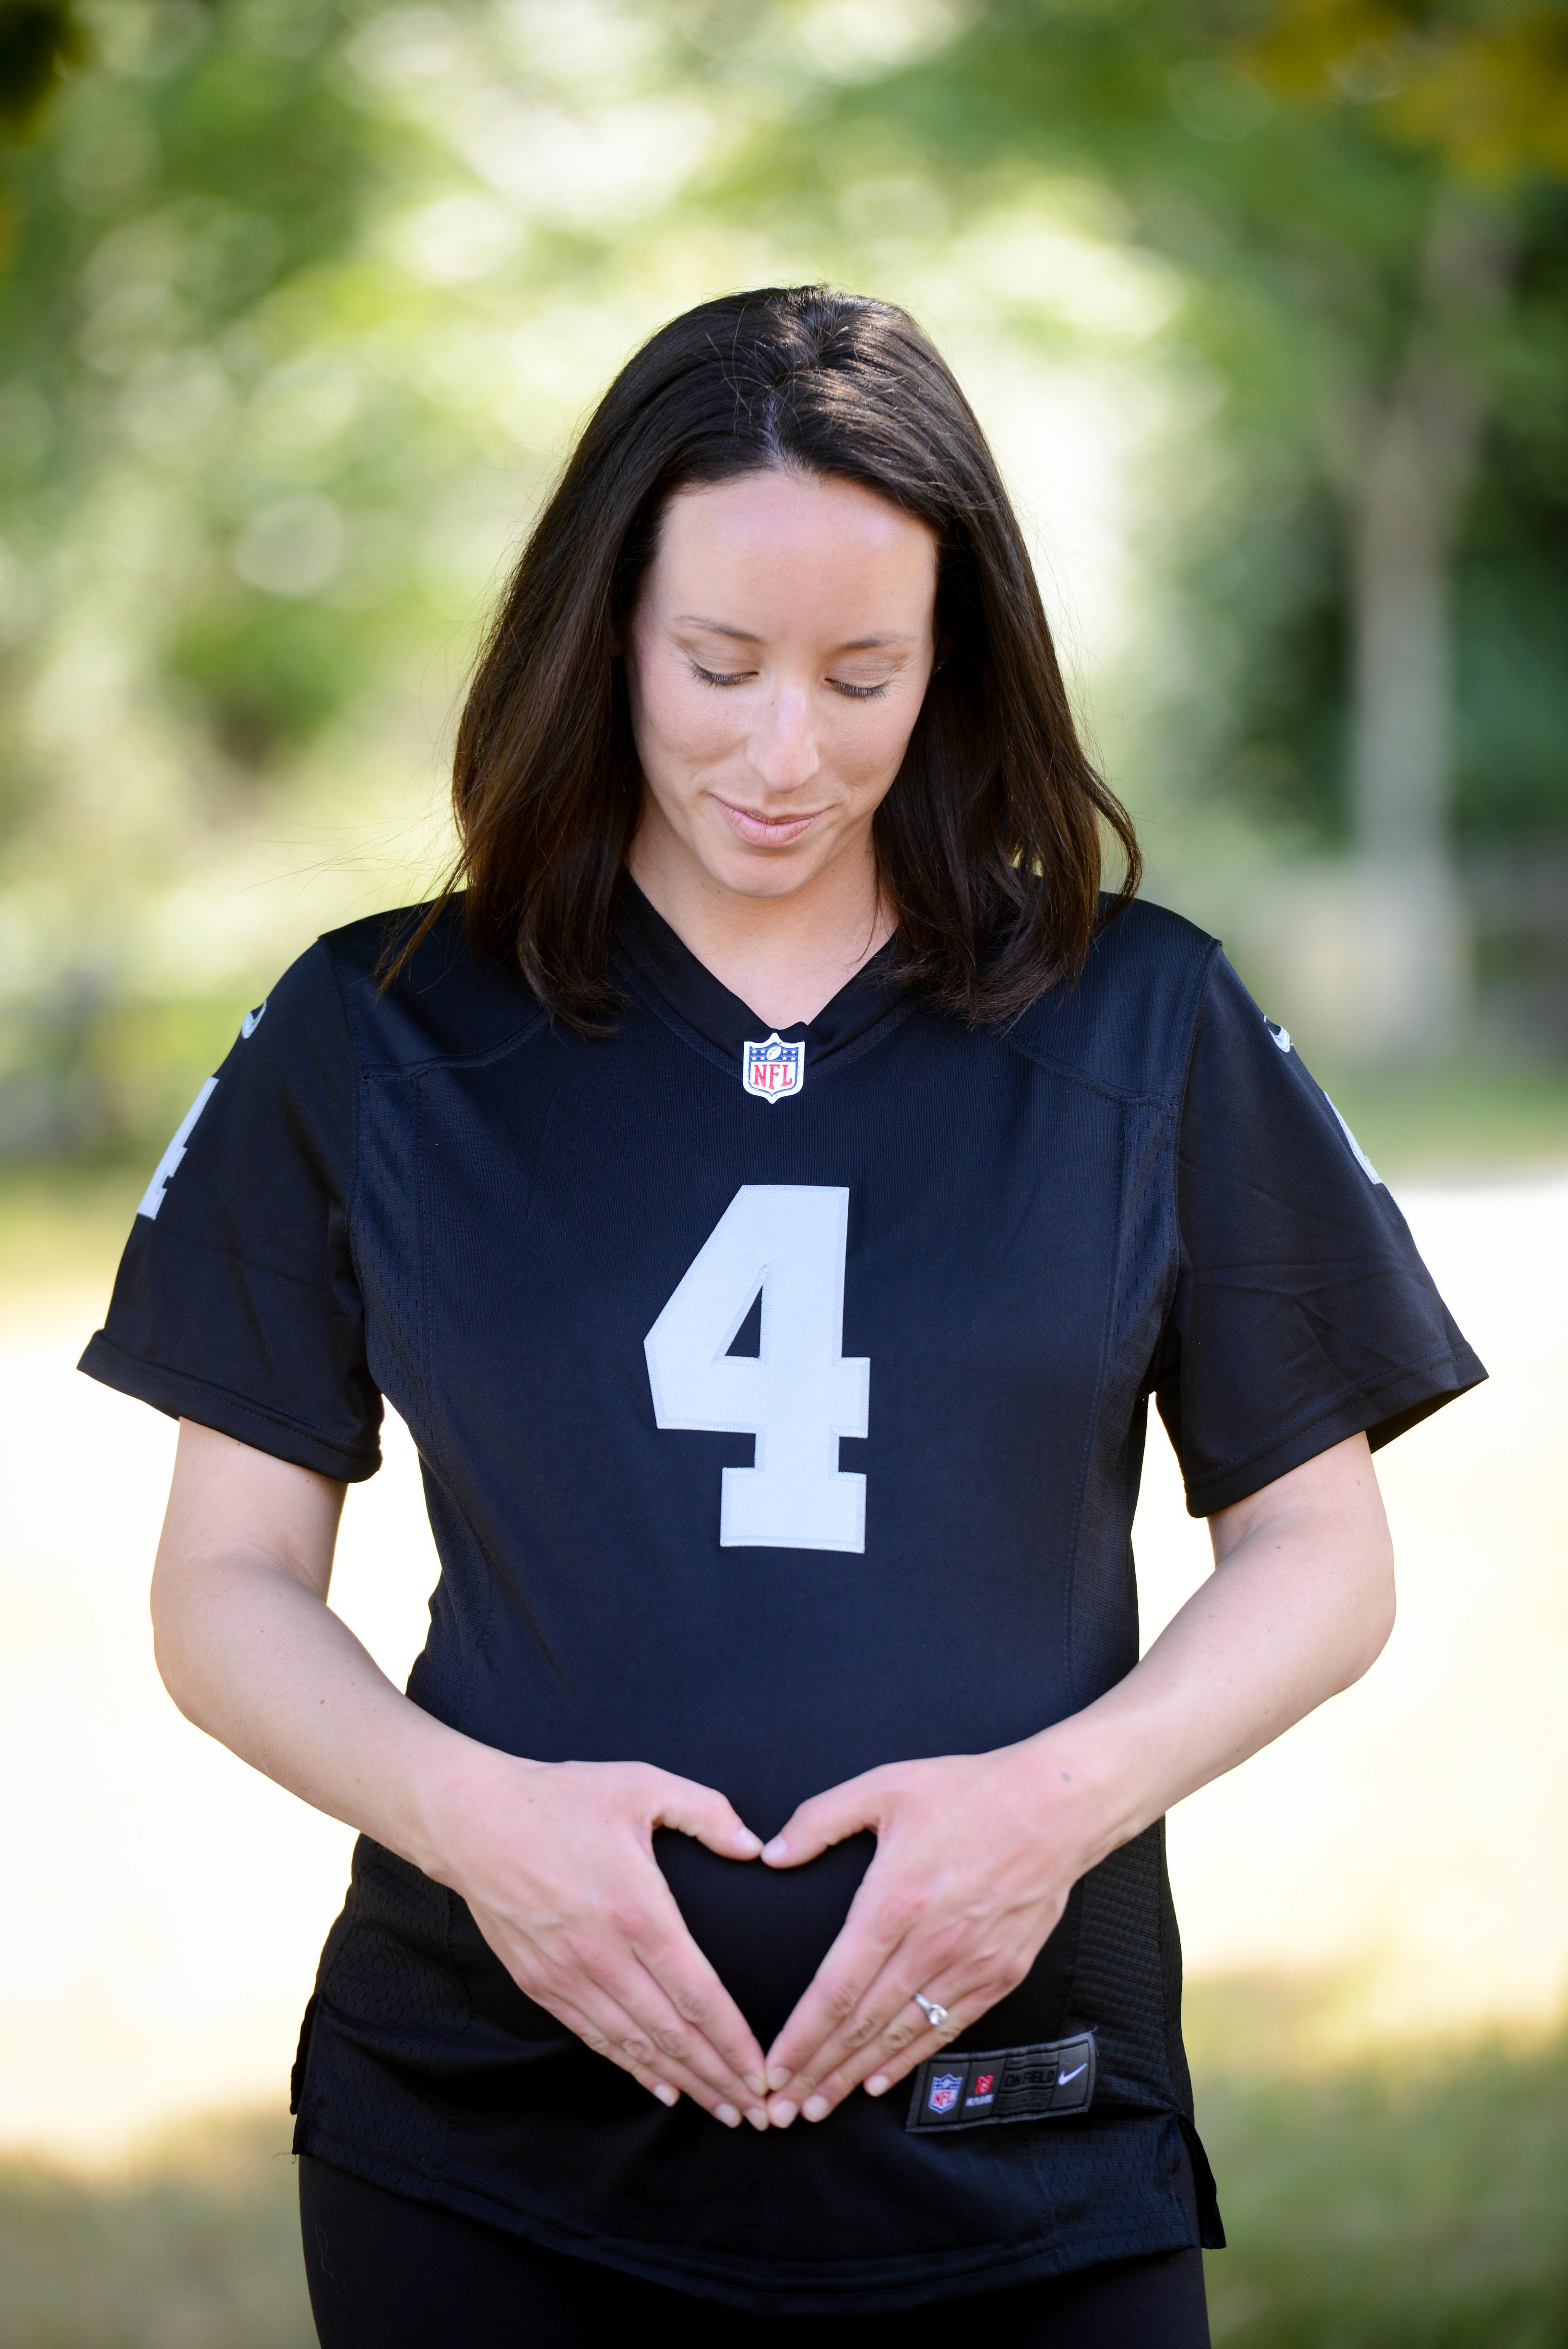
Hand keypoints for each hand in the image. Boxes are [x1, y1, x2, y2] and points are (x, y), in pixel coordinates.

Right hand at [429, 1750, 770, 2128]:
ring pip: (635, 2044)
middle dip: (718, 2078)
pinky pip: (595, 2037)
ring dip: (682, 2081)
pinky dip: (632, 2067)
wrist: (473, 1819)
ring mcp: (567, 1974)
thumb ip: (707, 1813)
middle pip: (671, 2033)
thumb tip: (757, 1847)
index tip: (765, 2075)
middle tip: (758, 2114)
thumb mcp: (642, 1784)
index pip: (697, 1993)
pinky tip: (662, 2086)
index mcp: (636, 1907)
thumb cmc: (562, 1797)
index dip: (734, 2041)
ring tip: (721, 2109)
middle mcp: (602, 1953)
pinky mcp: (540, 1983)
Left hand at [758, 1739, 1098, 2124]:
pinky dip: (909, 2060)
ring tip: (818, 2107)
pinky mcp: (1000, 1974)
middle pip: (863, 2025)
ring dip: (855, 2076)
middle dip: (817, 2073)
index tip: (770, 2070)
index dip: (801, 2037)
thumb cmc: (968, 1791)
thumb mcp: (884, 1785)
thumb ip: (820, 1819)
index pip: (836, 1988)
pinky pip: (946, 2029)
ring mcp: (969, 1964)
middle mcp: (930, 1943)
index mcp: (894, 1900)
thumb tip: (770, 1853)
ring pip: (901, 2035)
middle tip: (780, 2111)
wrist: (1056, 1806)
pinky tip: (879, 2080)